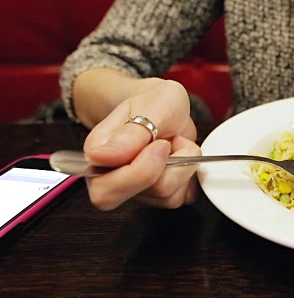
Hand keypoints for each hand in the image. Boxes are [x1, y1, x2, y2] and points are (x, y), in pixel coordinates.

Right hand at [82, 79, 201, 209]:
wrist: (165, 107)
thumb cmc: (154, 103)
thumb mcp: (151, 105)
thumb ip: (130, 132)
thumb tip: (101, 157)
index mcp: (97, 157)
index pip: (106, 188)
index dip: (140, 169)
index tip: (161, 143)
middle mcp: (112, 180)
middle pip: (135, 197)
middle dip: (166, 170)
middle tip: (171, 143)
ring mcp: (136, 191)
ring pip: (164, 197)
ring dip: (182, 166)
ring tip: (175, 143)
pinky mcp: (160, 197)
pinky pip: (180, 197)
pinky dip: (189, 175)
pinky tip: (181, 157)